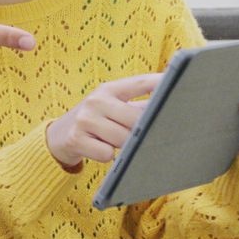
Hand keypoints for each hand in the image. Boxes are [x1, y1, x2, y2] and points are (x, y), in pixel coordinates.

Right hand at [45, 74, 160, 167]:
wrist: (58, 136)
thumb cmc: (96, 121)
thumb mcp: (112, 107)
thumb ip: (138, 106)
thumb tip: (171, 108)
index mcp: (109, 89)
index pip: (139, 83)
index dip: (160, 82)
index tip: (180, 81)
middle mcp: (97, 100)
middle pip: (135, 118)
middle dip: (143, 131)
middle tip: (147, 137)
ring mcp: (85, 119)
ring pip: (122, 138)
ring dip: (126, 147)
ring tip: (119, 144)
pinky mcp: (76, 138)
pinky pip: (106, 154)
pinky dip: (108, 157)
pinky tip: (101, 150)